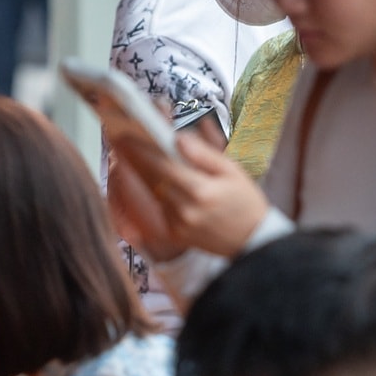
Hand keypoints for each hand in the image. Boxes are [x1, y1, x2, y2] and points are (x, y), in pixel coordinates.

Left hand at [107, 129, 269, 259]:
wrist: (252, 240)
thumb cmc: (245, 201)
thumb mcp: (233, 171)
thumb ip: (204, 154)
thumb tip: (178, 137)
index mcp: (201, 191)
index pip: (164, 165)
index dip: (143, 150)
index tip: (128, 135)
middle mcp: (185, 210)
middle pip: (152, 178)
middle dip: (136, 158)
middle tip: (122, 140)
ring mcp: (178, 224)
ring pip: (154, 193)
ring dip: (145, 174)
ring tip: (136, 156)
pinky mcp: (175, 234)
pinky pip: (160, 207)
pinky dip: (158, 193)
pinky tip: (159, 182)